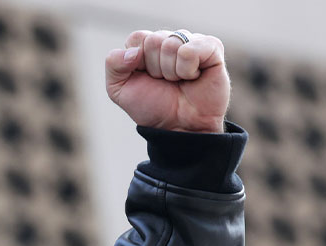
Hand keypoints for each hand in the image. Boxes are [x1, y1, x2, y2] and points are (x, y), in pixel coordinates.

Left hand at [105, 30, 229, 132]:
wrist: (179, 127)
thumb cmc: (153, 107)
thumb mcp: (119, 90)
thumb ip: (113, 65)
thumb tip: (133, 51)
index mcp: (147, 46)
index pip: (137, 37)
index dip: (137, 62)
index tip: (146, 78)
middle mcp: (170, 40)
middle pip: (153, 40)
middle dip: (154, 69)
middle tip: (164, 82)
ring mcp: (192, 42)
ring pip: (171, 44)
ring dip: (171, 72)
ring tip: (179, 82)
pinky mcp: (212, 48)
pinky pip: (191, 50)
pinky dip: (187, 70)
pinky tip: (193, 77)